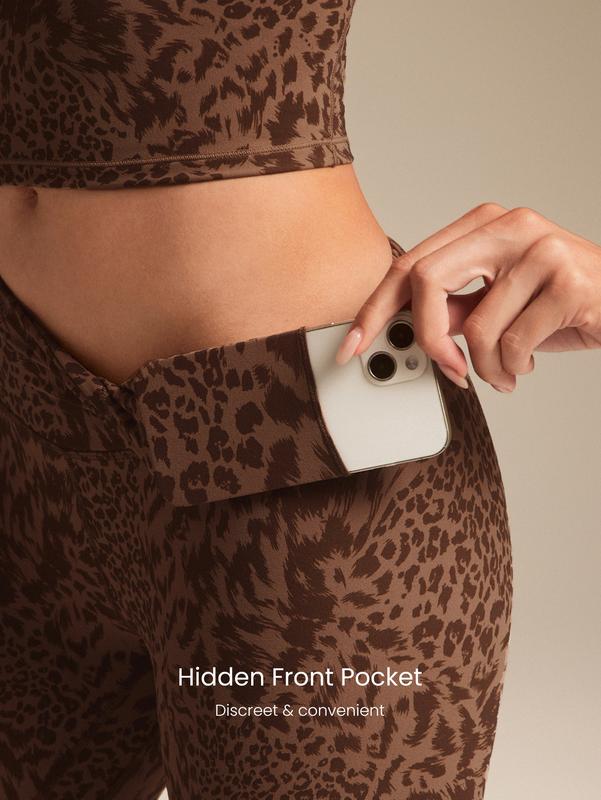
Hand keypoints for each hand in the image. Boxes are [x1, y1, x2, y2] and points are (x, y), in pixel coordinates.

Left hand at [335, 204, 600, 391]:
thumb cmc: (561, 304)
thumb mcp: (497, 302)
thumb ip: (452, 308)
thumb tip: (401, 330)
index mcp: (484, 224)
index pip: (410, 264)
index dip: (374, 308)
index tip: (352, 344)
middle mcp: (509, 226)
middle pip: (425, 282)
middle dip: (425, 338)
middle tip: (447, 369)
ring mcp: (540, 250)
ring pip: (472, 327)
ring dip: (485, 366)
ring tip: (506, 370)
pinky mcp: (567, 282)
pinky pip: (511, 345)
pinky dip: (512, 369)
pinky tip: (528, 365)